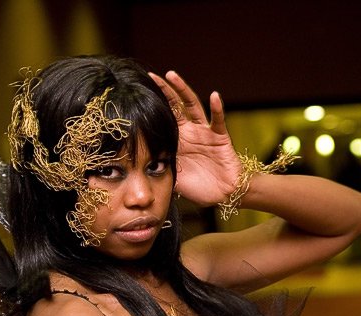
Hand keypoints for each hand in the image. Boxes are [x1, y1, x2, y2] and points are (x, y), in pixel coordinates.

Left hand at [149, 71, 241, 205]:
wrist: (224, 194)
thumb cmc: (199, 187)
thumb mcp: (174, 179)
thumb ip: (160, 172)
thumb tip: (135, 173)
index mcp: (176, 142)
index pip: (162, 120)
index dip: (151, 109)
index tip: (136, 97)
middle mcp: (189, 132)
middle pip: (175, 107)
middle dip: (164, 91)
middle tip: (151, 76)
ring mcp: (205, 132)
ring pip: (193, 105)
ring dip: (183, 90)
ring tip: (172, 75)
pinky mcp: (220, 137)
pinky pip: (218, 121)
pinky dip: (217, 108)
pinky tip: (214, 96)